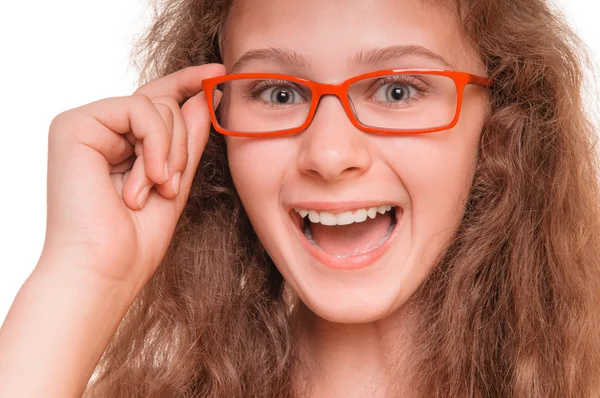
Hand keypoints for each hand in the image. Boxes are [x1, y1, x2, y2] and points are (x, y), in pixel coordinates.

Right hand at [39, 63, 225, 294]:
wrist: (106, 270)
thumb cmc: (135, 240)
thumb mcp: (175, 182)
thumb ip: (186, 141)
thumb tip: (200, 99)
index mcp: (118, 143)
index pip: (157, 102)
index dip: (188, 83)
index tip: (219, 73)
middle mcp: (100, 130)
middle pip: (162, 102)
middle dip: (181, 146)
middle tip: (170, 186)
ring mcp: (85, 125)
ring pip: (156, 105)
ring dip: (170, 152)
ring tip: (157, 188)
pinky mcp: (74, 125)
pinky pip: (140, 110)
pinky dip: (158, 143)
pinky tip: (150, 177)